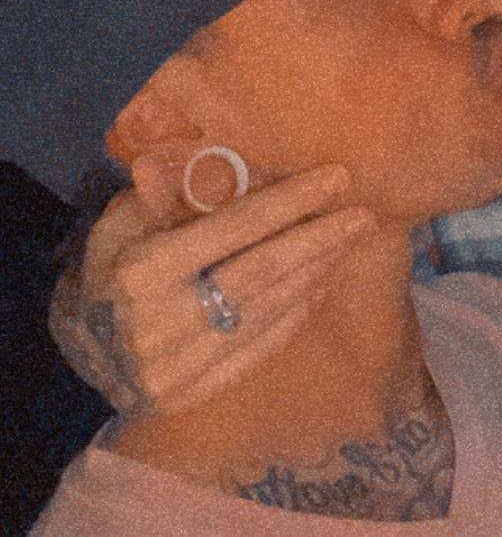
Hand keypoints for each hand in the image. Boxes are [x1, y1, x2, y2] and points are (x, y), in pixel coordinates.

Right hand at [48, 145, 371, 418]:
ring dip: (316, 273)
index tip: (334, 178)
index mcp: (144, 272)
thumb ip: (152, 198)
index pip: (232, 229)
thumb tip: (159, 160)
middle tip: (361, 215)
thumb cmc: (111, 271)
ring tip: (348, 241)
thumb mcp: (117, 228)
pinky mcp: (194, 394)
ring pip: (267, 311)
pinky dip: (296, 312)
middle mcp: (163, 323)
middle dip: (318, 240)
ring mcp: (179, 365)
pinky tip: (321, 281)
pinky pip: (260, 347)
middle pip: (261, 273)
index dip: (288, 202)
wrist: (86, 354)